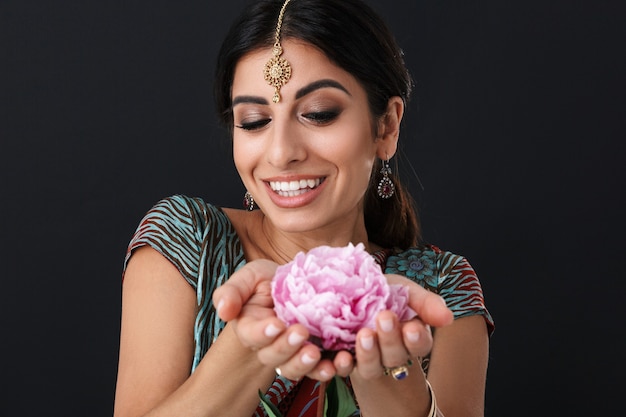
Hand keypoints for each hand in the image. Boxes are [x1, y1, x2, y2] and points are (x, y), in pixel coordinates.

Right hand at [212, 260, 326, 379]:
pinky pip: (319, 368)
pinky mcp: (316, 354)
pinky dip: (328, 368)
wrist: (298, 284)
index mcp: (250, 328)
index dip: (262, 333)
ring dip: (305, 364)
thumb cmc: (268, 281)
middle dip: (286, 347)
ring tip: (316, 354)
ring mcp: (293, 353)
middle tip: (300, 333)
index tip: (275, 324)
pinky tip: (338, 361)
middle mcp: (270, 346)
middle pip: (274, 356)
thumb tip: (223, 310)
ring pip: (294, 368)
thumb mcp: (249, 277)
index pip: (252, 336)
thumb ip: (232, 291)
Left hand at [336, 273, 453, 379]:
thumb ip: (426, 302)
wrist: (348, 293)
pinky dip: (342, 365)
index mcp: (410, 337)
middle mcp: (391, 354)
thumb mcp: (405, 291)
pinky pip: (343, 369)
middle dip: (391, 340)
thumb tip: (448, 318)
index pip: (419, 344)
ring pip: (371, 368)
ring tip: (364, 335)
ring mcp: (367, 361)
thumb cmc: (383, 292)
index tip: (412, 328)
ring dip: (368, 354)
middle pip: (395, 356)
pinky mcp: (344, 362)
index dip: (416, 339)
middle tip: (384, 319)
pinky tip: (340, 357)